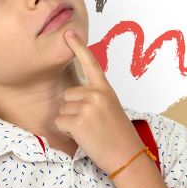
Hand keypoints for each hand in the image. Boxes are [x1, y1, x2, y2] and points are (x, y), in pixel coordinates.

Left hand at [56, 30, 145, 174]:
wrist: (127, 155)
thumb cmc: (119, 135)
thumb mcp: (111, 108)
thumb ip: (95, 97)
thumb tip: (73, 95)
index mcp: (105, 89)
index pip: (91, 63)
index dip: (78, 46)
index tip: (68, 32)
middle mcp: (96, 93)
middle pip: (68, 95)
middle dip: (73, 109)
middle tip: (91, 123)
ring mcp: (87, 106)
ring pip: (62, 109)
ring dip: (70, 122)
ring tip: (89, 131)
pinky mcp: (77, 120)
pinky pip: (59, 122)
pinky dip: (67, 131)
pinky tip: (83, 136)